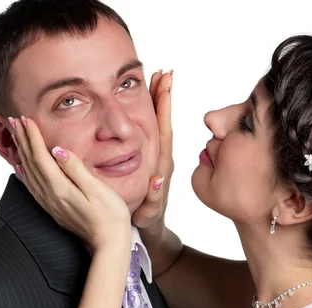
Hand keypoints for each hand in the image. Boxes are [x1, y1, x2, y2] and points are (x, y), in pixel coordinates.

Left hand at [12, 117, 130, 251]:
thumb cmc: (110, 216)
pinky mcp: (56, 211)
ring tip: (17, 138)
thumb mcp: (97, 189)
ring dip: (22, 155)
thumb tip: (58, 150)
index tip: (26, 119)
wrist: (110, 242)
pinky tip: (23, 170)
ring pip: (29, 175)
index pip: (41, 156)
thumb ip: (75, 169)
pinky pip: (33, 189)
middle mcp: (52, 197)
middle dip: (23, 141)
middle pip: (31, 164)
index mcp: (61, 188)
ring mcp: (52, 205)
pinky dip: (25, 175)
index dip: (32, 136)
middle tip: (15, 121)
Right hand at [132, 69, 172, 231]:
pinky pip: (153, 133)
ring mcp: (158, 159)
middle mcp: (162, 159)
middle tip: (164, 72)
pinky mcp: (153, 161)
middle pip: (162, 123)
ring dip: (158, 103)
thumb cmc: (147, 221)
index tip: (165, 83)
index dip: (163, 107)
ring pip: (158, 126)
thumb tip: (157, 179)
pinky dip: (153, 116)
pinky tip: (151, 102)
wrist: (150, 230)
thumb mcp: (149, 211)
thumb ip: (153, 197)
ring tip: (157, 80)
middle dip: (163, 98)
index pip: (164, 131)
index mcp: (161, 167)